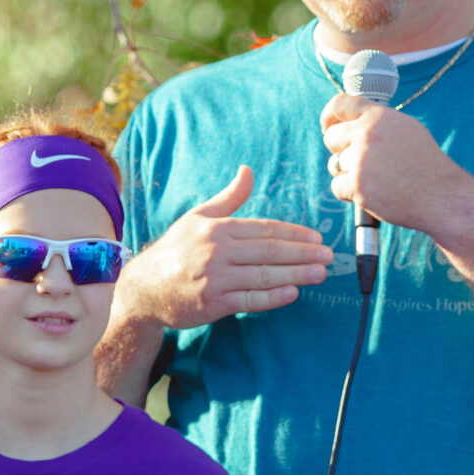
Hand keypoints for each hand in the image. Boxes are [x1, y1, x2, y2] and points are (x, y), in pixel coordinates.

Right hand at [118, 165, 332, 330]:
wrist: (145, 288)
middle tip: (328, 256)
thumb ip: (228, 197)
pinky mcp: (213, 304)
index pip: (264, 229)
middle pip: (269, 251)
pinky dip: (272, 298)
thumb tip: (247, 170)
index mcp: (217, 228)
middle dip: (303, 254)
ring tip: (320, 274)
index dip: (294, 233)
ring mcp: (215, 279)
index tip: (317, 238)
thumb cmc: (176, 249)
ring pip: (263, 276)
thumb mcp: (198, 217)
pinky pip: (249, 301)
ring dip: (296, 275)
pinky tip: (293, 293)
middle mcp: (217, 251)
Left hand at [319, 94, 473, 236]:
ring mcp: (360, 160)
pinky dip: (350, 193)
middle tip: (360, 162)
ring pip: (335, 164)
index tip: (328, 126)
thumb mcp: (406, 130)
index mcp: (379, 116)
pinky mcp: (357, 185)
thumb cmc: (426, 165)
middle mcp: (367, 134)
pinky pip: (337, 187)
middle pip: (331, 138)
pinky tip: (372, 193)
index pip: (340, 105)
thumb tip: (350, 120)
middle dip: (340, 150)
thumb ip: (378, 122)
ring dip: (349, 174)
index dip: (329, 116)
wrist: (442, 196)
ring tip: (376, 179)